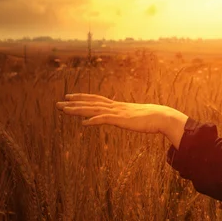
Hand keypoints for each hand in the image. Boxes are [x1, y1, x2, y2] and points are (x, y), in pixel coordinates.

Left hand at [56, 94, 188, 147]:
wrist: (163, 117)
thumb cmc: (153, 118)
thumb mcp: (137, 117)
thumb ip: (129, 117)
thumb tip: (129, 119)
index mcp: (118, 106)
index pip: (96, 99)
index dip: (82, 98)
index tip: (70, 97)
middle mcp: (116, 107)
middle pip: (91, 103)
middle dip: (74, 103)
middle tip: (58, 104)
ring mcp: (118, 112)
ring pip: (94, 109)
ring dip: (78, 110)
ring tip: (63, 110)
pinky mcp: (122, 119)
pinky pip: (105, 119)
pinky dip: (93, 120)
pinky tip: (83, 123)